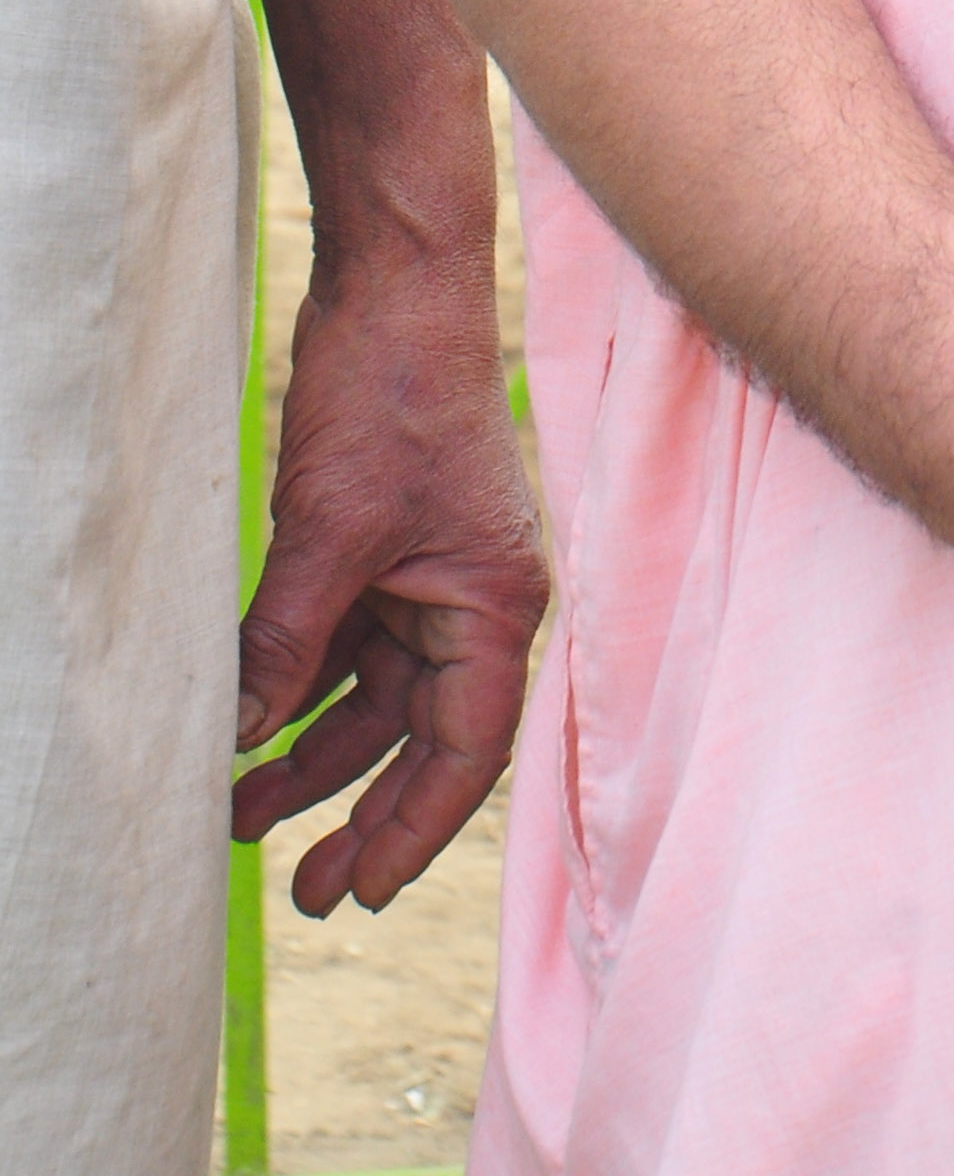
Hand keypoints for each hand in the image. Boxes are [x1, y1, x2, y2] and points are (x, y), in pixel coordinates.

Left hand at [232, 250, 548, 914]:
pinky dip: (301, 688)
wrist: (395, 284)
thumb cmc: (394, 395)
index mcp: (495, 605)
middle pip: (421, 737)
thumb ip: (287, 643)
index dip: (414, 828)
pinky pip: (347, 644)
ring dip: (313, 753)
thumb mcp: (328, 533)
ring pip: (375, 697)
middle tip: (303, 889)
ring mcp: (431, 575)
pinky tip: (248, 727)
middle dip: (360, 809)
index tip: (359, 890)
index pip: (464, 750)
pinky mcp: (388, 548)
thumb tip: (235, 737)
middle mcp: (474, 601)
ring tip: (243, 813)